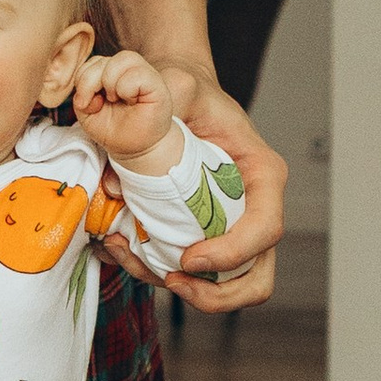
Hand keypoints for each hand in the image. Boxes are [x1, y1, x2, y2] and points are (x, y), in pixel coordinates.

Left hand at [71, 46, 181, 168]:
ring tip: (116, 99)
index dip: (81, 81)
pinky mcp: (156, 83)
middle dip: (90, 83)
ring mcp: (144, 73)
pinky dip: (127, 89)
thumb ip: (81, 96)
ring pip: (122, 58)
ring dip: (110, 82)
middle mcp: (127, 69)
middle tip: (100, 104)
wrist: (137, 149)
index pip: (90, 62)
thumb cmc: (114, 130)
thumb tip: (89, 90)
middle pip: (102, 60)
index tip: (88, 104)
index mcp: (109, 71)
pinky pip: (138, 74)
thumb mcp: (87, 114)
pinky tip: (131, 100)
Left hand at [122, 68, 284, 310]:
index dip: (231, 254)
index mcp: (261, 173)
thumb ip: (154, 117)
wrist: (179, 91)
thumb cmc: (187, 89)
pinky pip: (192, 274)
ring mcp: (231, 226)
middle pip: (257, 274)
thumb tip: (115, 181)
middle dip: (216, 293)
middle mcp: (254, 206)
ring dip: (184, 291)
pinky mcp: (204, 234)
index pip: (265, 228)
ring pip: (226, 285)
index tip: (189, 259)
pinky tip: (124, 247)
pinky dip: (157, 272)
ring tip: (137, 261)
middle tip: (172, 279)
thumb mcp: (176, 87)